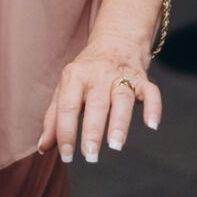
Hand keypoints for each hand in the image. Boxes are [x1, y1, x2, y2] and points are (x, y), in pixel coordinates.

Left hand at [37, 37, 160, 163]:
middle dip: (92, 130)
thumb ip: (53, 118)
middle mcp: (97, 75)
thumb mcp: (66, 89)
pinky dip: (153, 107)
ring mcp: (121, 76)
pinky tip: (151, 125)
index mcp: (74, 77)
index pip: (67, 106)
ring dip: (119, 122)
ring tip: (115, 145)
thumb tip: (42, 147)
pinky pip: (150, 91)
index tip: (66, 156)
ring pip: (122, 98)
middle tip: (90, 155)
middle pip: (95, 103)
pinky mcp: (142, 79)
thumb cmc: (85, 74)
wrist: (115, 40)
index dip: (65, 132)